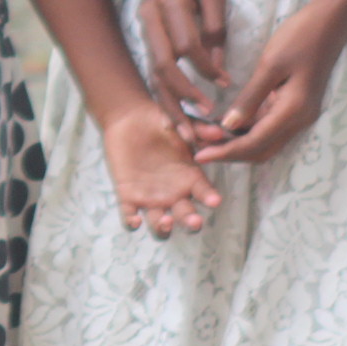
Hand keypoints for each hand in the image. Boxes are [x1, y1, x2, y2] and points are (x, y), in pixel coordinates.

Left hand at [98, 102, 221, 238]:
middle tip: (194, 220)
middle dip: (191, 221)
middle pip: (186, 216)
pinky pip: (130, 217)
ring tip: (165, 220)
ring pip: (161, 224)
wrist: (129, 118)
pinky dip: (132, 223)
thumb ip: (197, 128)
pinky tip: (135, 221)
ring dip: (164, 227)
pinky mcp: (128, 197)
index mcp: (190, 178)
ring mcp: (151, 198)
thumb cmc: (159, 120)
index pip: (204, 193)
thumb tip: (218, 131)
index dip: (210, 198)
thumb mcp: (180, 122)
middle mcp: (173, 193)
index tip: (215, 200)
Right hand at [130, 0, 231, 125]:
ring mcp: (145, 34)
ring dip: (170, 106)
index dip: (206, 66)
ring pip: (154, 77)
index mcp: (171, 3)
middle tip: (207, 117)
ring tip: (188, 133)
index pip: (187, 44)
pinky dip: (165, 100)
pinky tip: (176, 120)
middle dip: (184, 95)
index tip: (226, 83)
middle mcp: (152, 22)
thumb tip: (219, 67)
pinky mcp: (146, 43)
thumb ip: (216, 26)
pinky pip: (153, 76)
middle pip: (163, 67)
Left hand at [196, 0, 346, 166]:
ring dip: (237, 143)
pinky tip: (225, 124)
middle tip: (198, 148)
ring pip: (264, 141)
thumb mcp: (270, 64)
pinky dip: (247, 130)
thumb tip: (227, 126)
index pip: (254, 144)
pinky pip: (268, 127)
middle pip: (260, 151)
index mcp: (293, 111)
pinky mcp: (295, 106)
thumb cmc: (300, 36)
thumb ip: (250, 98)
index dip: (225, 152)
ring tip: (207, 137)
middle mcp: (299, 120)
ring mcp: (299, 114)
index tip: (199, 155)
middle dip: (230, 153)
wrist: (330, 21)